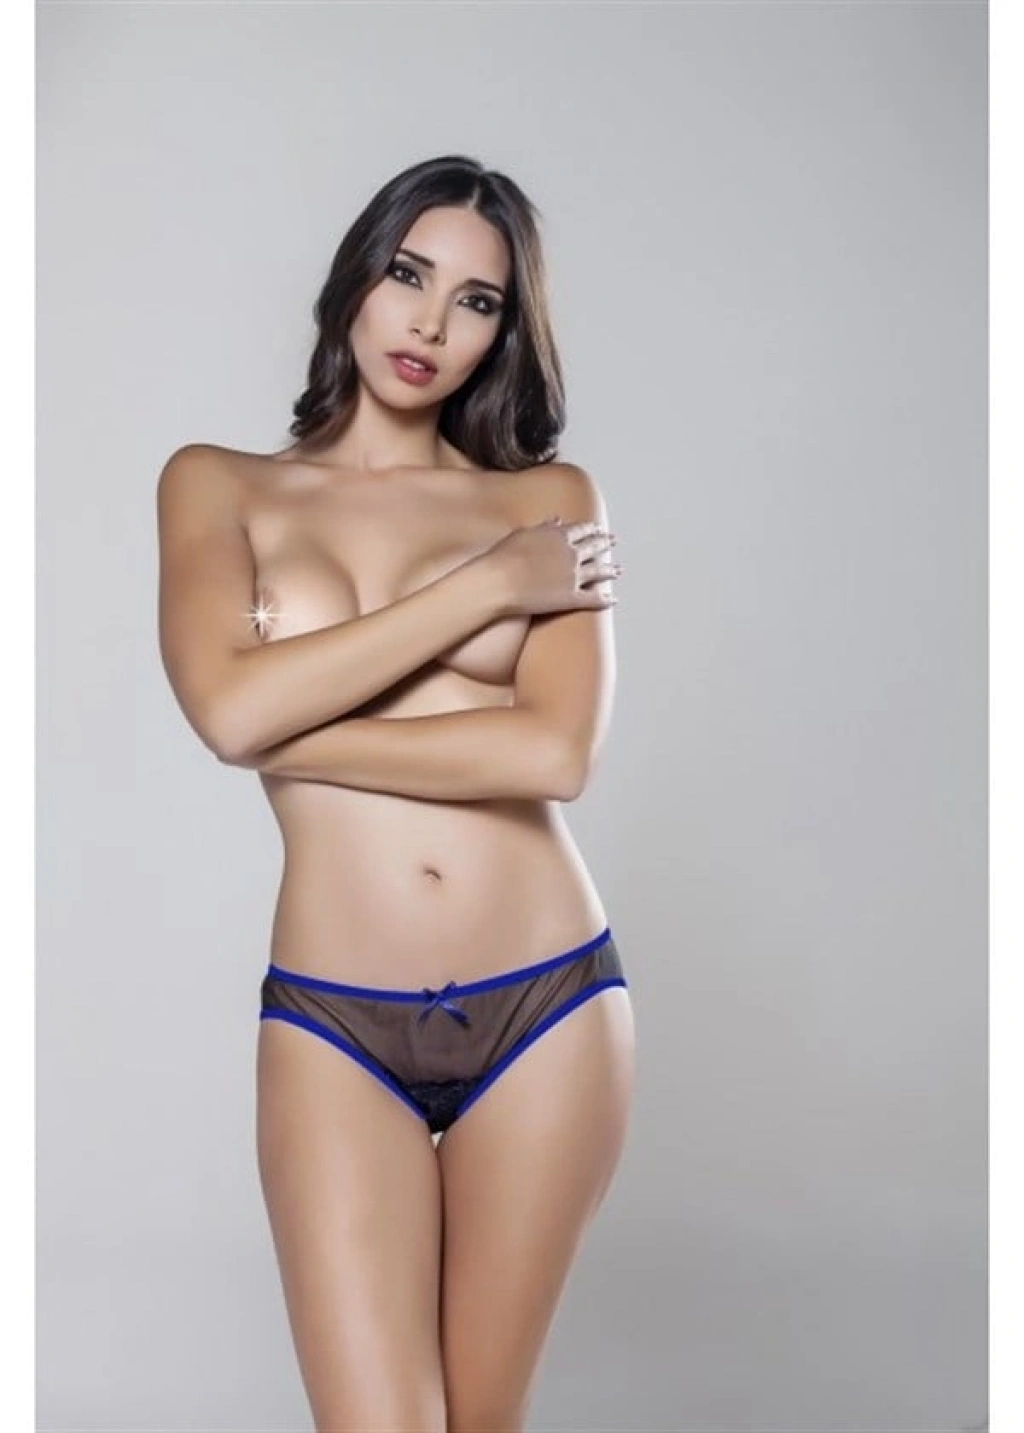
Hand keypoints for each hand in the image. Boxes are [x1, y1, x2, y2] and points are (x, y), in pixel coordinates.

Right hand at [482, 516, 621, 617]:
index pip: (581, 529)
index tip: (597, 528)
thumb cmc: (502, 558)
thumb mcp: (522, 534)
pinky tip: (612, 600)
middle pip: (594, 547)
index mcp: (558, 536)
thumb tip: (556, 520)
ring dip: (610, 570)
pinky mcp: (570, 598)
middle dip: (605, 544)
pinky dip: (605, 600)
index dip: (591, 529)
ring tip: (617, 570)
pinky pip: (593, 598)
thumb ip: (543, 527)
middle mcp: (570, 554)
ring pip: (599, 572)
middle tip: (613, 542)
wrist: (498, 582)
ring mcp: (573, 576)